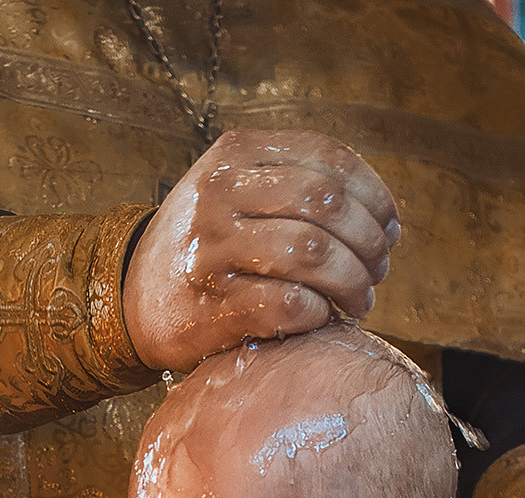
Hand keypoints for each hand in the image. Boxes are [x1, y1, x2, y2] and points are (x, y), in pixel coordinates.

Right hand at [123, 130, 400, 372]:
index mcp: (235, 153)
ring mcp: (211, 249)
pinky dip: (319, 314)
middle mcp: (219, 193)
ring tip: (358, 299)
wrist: (134, 296)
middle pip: (327, 204)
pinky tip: (321, 317)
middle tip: (377, 269)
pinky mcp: (210, 306)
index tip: (390, 227)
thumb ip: (301, 184)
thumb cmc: (211, 244)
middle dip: (369, 241)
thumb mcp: (240, 188)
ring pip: (313, 253)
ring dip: (352, 282)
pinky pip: (289, 304)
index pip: (328, 158)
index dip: (374, 195)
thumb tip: (385, 219)